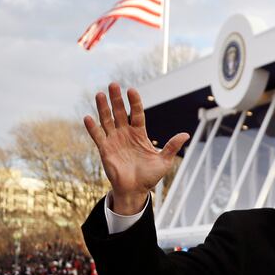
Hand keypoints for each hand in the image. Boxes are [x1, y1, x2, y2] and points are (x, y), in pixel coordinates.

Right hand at [83, 82, 188, 214]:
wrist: (136, 190)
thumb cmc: (150, 176)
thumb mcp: (164, 161)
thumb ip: (172, 146)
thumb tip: (186, 134)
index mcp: (139, 134)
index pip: (137, 114)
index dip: (134, 102)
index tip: (131, 90)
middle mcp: (125, 134)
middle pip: (120, 113)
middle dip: (117, 99)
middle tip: (113, 84)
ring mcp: (114, 140)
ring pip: (107, 120)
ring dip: (103, 108)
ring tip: (100, 94)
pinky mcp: (105, 150)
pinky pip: (98, 136)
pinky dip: (92, 128)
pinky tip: (88, 117)